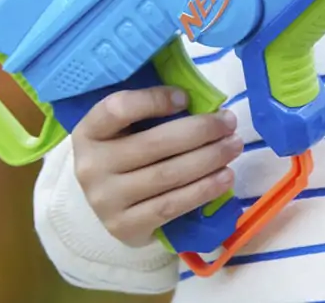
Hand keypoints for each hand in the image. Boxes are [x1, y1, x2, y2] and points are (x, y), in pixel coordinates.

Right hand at [71, 87, 242, 247]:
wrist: (108, 199)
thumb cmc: (126, 148)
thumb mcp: (127, 125)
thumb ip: (154, 108)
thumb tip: (204, 101)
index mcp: (90, 131)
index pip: (118, 108)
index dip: (154, 99)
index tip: (186, 97)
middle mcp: (91, 167)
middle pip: (154, 144)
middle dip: (201, 131)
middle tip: (229, 122)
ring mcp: (106, 201)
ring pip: (167, 175)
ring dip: (209, 159)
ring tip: (234, 146)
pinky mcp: (124, 227)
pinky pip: (171, 206)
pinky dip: (203, 190)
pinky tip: (225, 177)